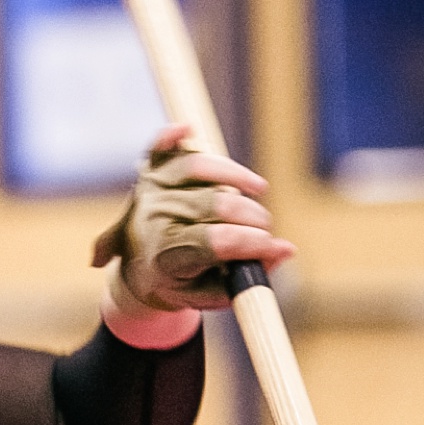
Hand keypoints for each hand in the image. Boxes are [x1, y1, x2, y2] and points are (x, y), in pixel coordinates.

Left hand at [93, 126, 296, 315]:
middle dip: (252, 218)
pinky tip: (189, 130)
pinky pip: (159, 146)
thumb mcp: (212, 294)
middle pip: (214, 204)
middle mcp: (157, 219)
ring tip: (257, 189)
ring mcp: (152, 191)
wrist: (137, 271)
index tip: (274, 245)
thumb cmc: (182, 284)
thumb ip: (247, 279)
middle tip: (264, 229)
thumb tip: (286, 250)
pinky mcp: (152, 170)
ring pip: (196, 168)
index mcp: (168, 256)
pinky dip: (172, 136)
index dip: (252, 241)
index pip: (217, 240)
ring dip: (234, 176)